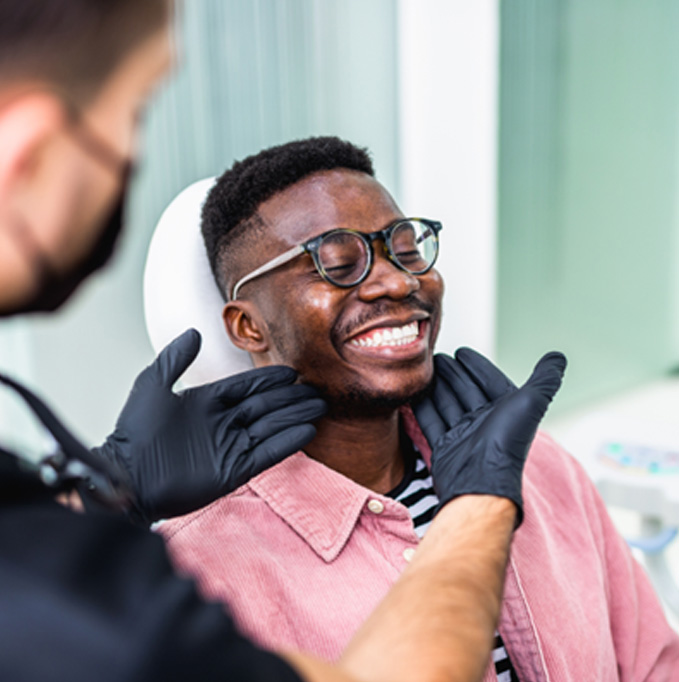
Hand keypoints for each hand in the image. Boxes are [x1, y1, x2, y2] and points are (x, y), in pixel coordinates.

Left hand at [96, 329, 326, 524]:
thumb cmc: (134, 431)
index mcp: (206, 402)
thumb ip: (174, 358)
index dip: (269, 379)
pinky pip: (267, 452)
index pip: (246, 387)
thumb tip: (194, 332)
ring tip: (319, 407)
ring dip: (295, 416)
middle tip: (315, 390)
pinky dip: (288, 441)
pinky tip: (307, 430)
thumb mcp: (152, 385)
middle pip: (265, 405)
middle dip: (291, 397)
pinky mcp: (235, 470)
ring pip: (271, 426)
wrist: (128, 475)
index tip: (291, 372)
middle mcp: (222, 423)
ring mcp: (230, 447)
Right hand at [413, 348, 565, 525]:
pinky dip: (423, 407)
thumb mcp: (530, 403)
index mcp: (506, 411)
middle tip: (436, 357)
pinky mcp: (444, 447)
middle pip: (465, 390)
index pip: (489, 381)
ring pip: (447, 403)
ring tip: (425, 370)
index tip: (462, 351)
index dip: (477, 365)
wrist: (480, 483)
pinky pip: (431, 421)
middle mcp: (485, 423)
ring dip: (437, 386)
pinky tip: (415, 393)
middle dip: (453, 372)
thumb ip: (545, 379)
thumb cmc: (506, 443)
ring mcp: (464, 435)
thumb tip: (558, 356)